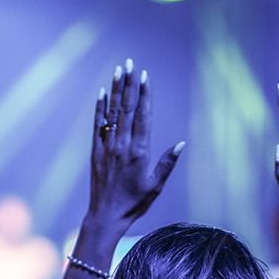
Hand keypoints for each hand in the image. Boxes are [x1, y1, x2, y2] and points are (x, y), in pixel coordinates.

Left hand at [86, 60, 182, 237]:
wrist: (106, 214)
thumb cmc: (134, 203)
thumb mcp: (155, 185)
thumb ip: (167, 163)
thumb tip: (181, 144)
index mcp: (139, 152)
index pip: (142, 117)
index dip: (144, 95)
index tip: (144, 76)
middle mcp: (122, 145)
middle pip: (127, 108)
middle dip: (129, 84)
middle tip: (130, 63)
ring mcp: (107, 146)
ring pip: (112, 112)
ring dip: (116, 89)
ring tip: (118, 69)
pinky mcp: (96, 150)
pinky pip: (98, 123)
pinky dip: (100, 106)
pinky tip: (103, 91)